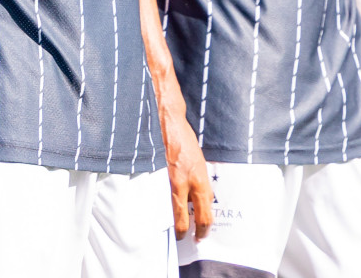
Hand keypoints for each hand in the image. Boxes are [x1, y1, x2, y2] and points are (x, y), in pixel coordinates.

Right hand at [161, 107, 211, 239]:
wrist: (166, 121)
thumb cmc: (184, 139)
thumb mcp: (198, 162)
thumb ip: (199, 181)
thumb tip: (199, 198)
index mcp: (200, 179)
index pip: (205, 214)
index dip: (204, 228)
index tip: (202, 234)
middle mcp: (186, 183)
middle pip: (187, 219)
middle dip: (187, 232)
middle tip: (187, 238)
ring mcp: (168, 180)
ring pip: (172, 211)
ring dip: (174, 221)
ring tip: (174, 229)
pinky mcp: (155, 175)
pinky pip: (160, 196)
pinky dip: (161, 205)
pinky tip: (160, 209)